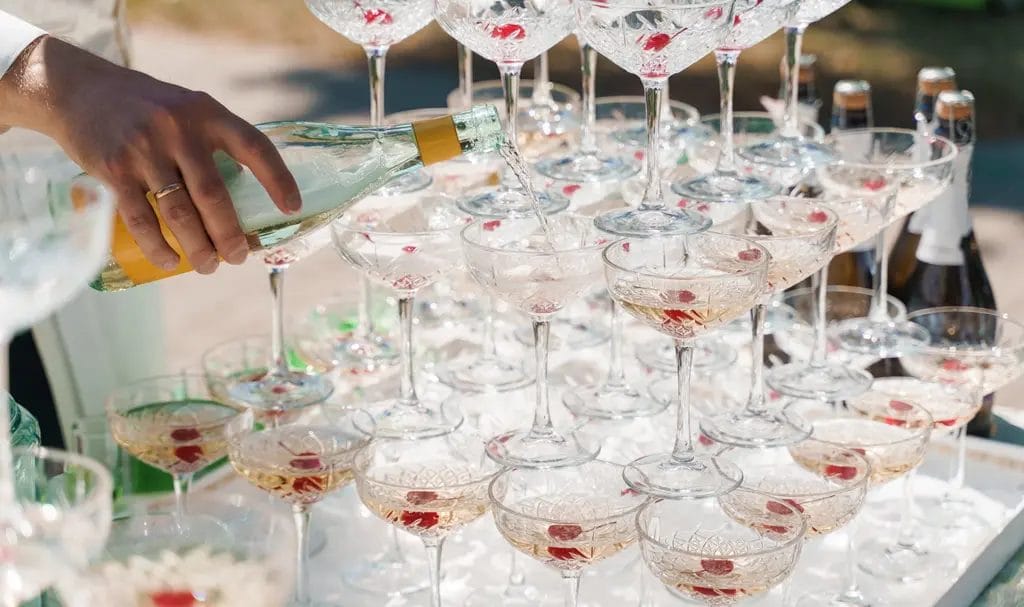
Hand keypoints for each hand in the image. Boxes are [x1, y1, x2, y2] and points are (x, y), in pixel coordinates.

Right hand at [0, 36, 300, 272]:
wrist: (80, 90)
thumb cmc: (146, 108)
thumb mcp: (187, 110)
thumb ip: (215, 144)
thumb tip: (249, 196)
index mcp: (207, 113)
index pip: (254, 147)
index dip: (278, 179)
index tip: (292, 209)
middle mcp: (179, 129)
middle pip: (215, 195)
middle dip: (231, 235)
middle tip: (238, 258)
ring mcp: (145, 148)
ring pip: (180, 212)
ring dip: (198, 247)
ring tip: (208, 266)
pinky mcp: (114, 168)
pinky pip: (141, 218)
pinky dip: (158, 246)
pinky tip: (168, 261)